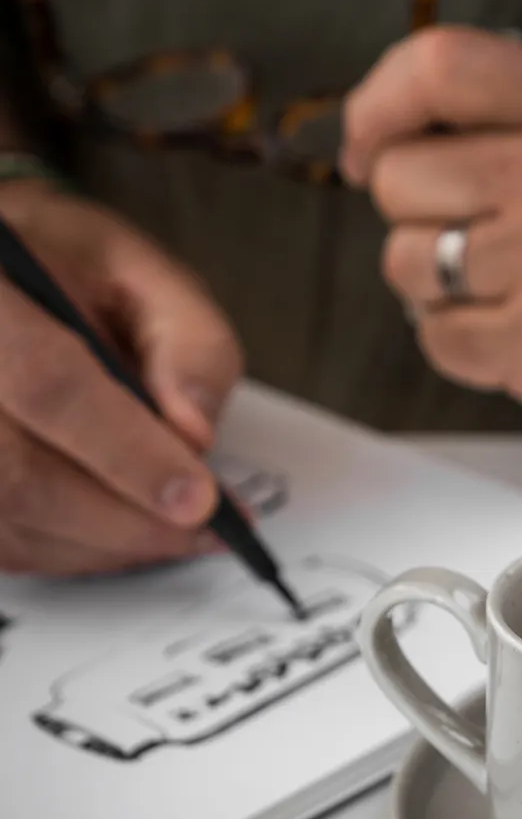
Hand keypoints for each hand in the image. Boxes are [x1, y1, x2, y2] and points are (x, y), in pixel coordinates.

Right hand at [0, 182, 243, 574]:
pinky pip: (4, 543)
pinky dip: (70, 551)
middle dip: (126, 517)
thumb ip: (186, 338)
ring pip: (8, 521)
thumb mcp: (136, 270)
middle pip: (19, 474)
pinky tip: (119, 530)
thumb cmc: (59, 267)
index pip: (49, 385)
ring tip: (175, 530)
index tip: (198, 497)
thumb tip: (197, 432)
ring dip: (103, 545)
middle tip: (205, 527)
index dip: (128, 451)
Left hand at [342, 28, 521, 493]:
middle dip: (415, 219)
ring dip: (438, 291)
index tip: (370, 149)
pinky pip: (438, 340)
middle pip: (400, 175)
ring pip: (404, 263)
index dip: (377, 105)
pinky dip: (469, 350)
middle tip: (480, 245)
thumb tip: (391, 131)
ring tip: (515, 297)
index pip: (440, 64)